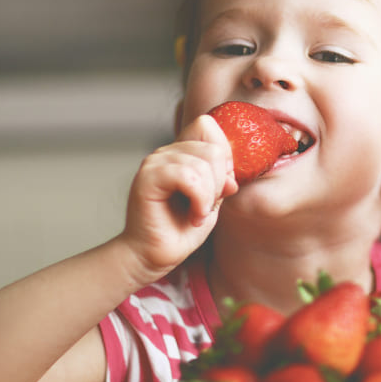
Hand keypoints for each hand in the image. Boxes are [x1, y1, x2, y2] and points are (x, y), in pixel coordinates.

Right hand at [119, 114, 237, 280]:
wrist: (155, 255)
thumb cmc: (182, 228)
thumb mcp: (213, 199)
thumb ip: (223, 179)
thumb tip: (233, 174)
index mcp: (182, 152)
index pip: (208, 126)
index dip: (224, 156)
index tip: (219, 187)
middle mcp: (166, 152)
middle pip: (213, 149)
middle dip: (219, 182)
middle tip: (206, 205)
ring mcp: (155, 162)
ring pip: (203, 164)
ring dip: (209, 196)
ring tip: (197, 213)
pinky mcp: (148, 178)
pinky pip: (187, 175)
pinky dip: (199, 199)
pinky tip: (194, 215)